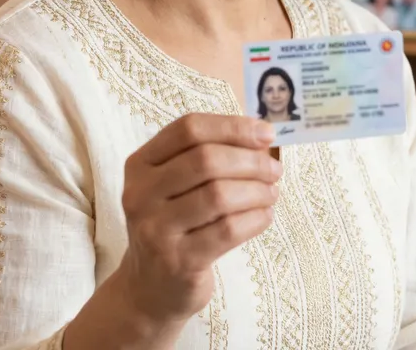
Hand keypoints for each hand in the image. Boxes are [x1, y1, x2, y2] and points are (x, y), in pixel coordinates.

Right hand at [116, 113, 280, 327]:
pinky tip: (264, 216)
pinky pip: (228, 230)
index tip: (266, 133)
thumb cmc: (174, 223)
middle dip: (250, 161)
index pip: (189, 129)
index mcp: (140, 163)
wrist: (149, 288)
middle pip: (206, 159)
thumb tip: (262, 137)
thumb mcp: (176, 184)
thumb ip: (209, 155)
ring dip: (257, 190)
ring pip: (219, 195)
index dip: (232, 126)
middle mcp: (140, 193)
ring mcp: (156, 229)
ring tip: (272, 193)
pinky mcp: (178, 262)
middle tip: (274, 169)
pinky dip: (255, 218)